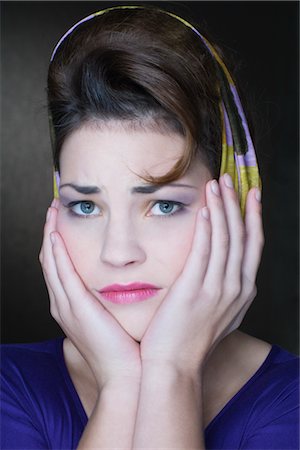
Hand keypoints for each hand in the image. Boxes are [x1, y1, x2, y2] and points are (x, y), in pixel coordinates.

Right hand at [39, 200, 141, 387]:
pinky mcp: (76, 308)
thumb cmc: (126, 346)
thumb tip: (124, 276)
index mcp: (71, 306)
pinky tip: (56, 235)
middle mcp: (63, 304)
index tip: (63, 220)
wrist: (127, 374)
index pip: (59, 266)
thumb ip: (111, 296)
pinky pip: (62, 274)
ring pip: (51, 263)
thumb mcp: (113, 316)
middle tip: (53, 207)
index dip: (57, 242)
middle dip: (49, 232)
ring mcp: (66, 306)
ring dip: (49, 235)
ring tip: (52, 210)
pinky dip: (56, 253)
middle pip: (50, 261)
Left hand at [140, 174, 263, 373]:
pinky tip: (205, 209)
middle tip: (233, 180)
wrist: (175, 366)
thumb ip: (224, 290)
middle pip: (242, 237)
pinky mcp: (194, 289)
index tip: (252, 195)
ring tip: (217, 185)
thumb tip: (222, 270)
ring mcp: (216, 289)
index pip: (253, 246)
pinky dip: (207, 228)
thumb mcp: (219, 314)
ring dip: (223, 209)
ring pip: (225, 239)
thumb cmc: (192, 339)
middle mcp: (235, 288)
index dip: (254, 218)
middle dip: (239, 205)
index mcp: (242, 292)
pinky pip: (204, 251)